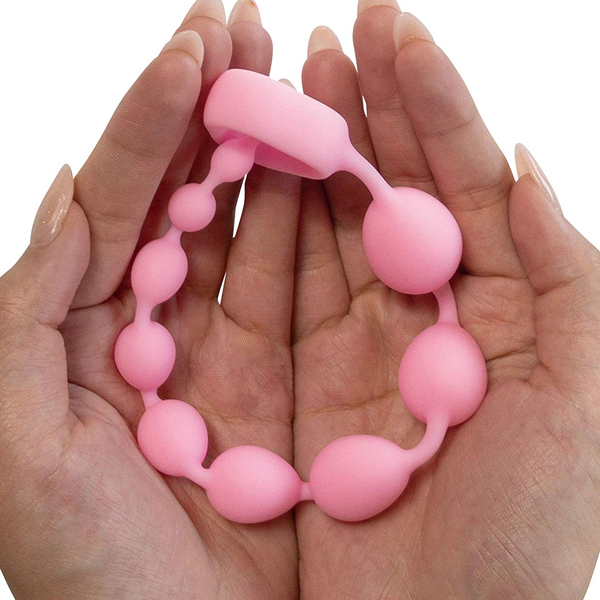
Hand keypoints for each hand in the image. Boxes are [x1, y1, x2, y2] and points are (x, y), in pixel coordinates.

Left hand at [0, 1, 301, 597]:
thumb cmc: (89, 569)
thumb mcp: (21, 434)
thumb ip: (33, 308)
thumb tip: (67, 188)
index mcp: (90, 324)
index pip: (121, 194)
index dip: (154, 117)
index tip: (196, 48)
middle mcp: (163, 321)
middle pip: (190, 191)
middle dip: (217, 106)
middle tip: (251, 29)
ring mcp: (233, 345)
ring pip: (253, 225)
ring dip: (271, 150)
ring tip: (298, 76)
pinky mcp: (291, 378)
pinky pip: (303, 286)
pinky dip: (315, 225)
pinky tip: (331, 169)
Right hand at [293, 3, 599, 598]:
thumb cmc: (523, 531)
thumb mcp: (579, 390)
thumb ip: (562, 270)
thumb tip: (525, 161)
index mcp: (495, 303)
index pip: (462, 179)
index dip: (430, 102)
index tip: (391, 30)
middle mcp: (421, 312)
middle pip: (389, 188)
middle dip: (364, 108)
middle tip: (331, 37)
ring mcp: (354, 339)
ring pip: (330, 225)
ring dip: (312, 151)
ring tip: (290, 80)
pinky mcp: (298, 377)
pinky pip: (281, 286)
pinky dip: (268, 227)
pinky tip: (253, 171)